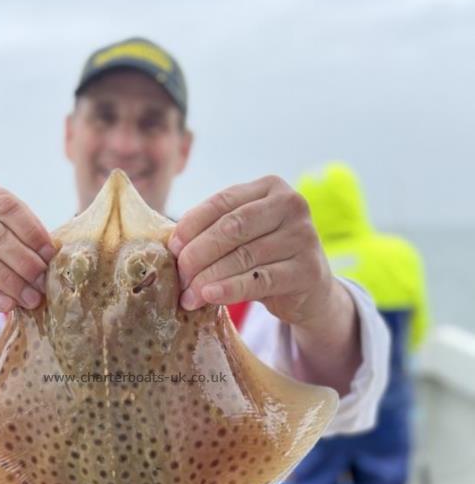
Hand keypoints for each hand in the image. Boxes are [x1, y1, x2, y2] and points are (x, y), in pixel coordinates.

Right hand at [0, 179, 56, 317]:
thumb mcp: (9, 239)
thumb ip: (28, 240)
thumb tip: (54, 255)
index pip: (6, 205)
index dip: (31, 231)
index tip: (51, 255)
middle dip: (22, 260)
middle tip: (42, 281)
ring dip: (8, 281)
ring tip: (30, 298)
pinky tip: (6, 305)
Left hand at [168, 175, 334, 327]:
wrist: (309, 290)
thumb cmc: (266, 258)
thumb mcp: (244, 237)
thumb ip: (215, 232)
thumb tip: (173, 246)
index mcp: (271, 188)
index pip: (223, 202)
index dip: (192, 224)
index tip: (173, 248)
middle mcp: (292, 206)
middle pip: (233, 227)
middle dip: (199, 253)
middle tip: (179, 275)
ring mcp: (304, 237)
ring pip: (244, 256)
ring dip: (209, 277)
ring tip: (188, 295)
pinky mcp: (307, 270)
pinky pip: (259, 281)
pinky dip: (230, 289)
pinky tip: (210, 296)